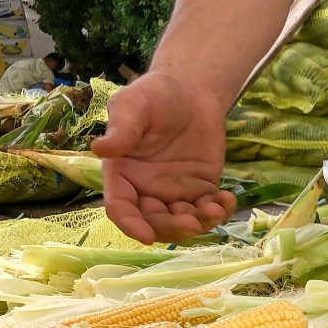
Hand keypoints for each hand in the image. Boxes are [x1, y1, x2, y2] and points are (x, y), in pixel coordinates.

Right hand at [91, 70, 236, 243]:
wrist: (191, 91)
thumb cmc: (154, 95)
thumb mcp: (132, 105)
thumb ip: (121, 129)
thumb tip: (99, 149)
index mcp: (122, 175)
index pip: (121, 208)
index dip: (131, 225)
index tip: (145, 235)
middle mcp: (146, 189)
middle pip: (155, 223)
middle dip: (172, 228)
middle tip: (191, 222)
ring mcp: (175, 192)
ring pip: (183, 222)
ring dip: (199, 223)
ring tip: (215, 208)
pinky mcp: (202, 189)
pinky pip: (209, 209)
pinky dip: (220, 211)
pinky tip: (227, 199)